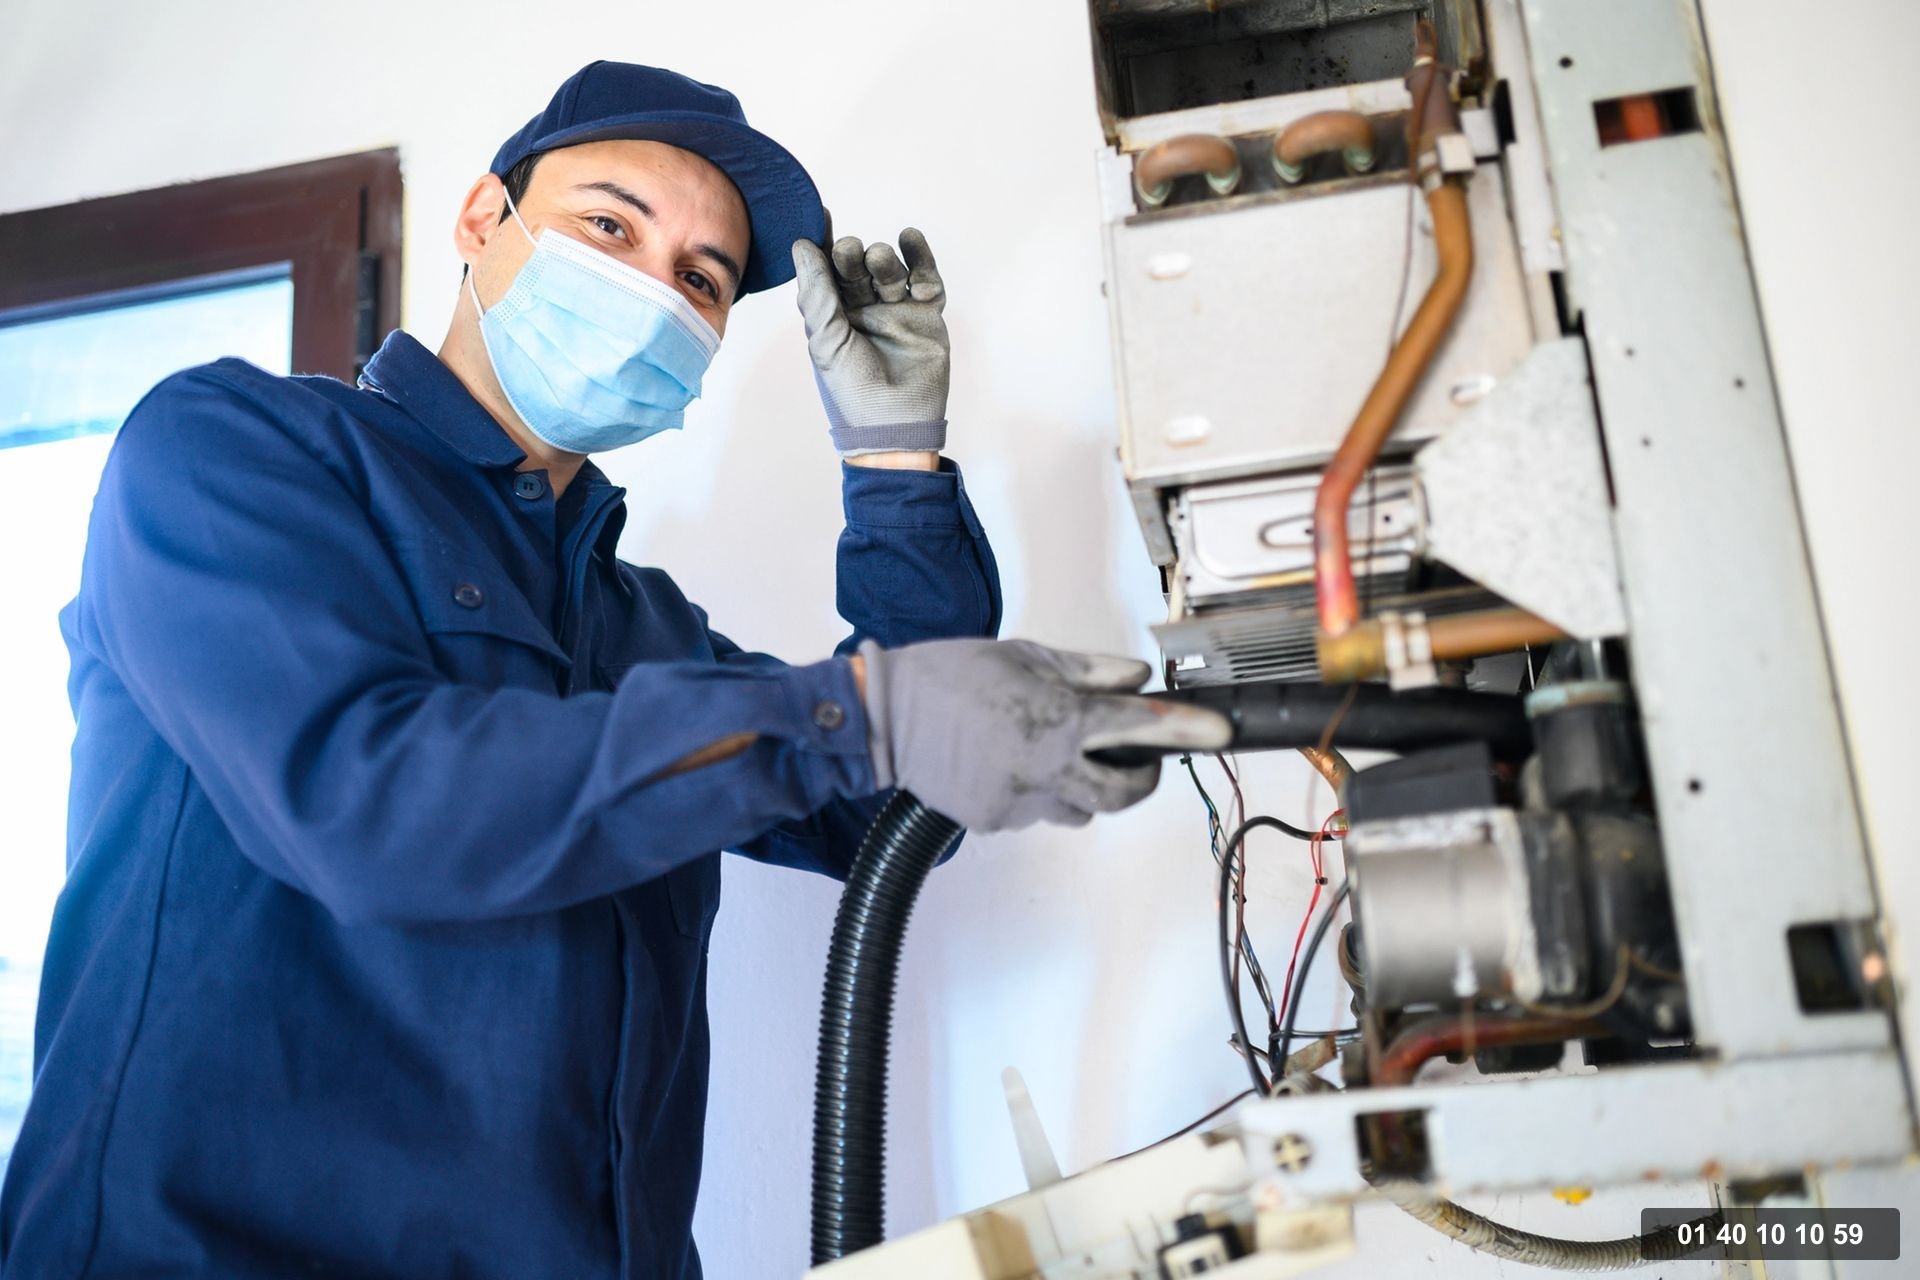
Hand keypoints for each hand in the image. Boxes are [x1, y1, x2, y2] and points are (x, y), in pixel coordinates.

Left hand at [792, 228, 949, 459]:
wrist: (895, 427)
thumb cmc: (853, 392)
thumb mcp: (826, 341)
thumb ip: (817, 293)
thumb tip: (801, 245)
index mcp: (834, 316)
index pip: (827, 271)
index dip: (823, 243)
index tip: (820, 215)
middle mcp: (865, 310)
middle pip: (858, 266)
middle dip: (853, 254)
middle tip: (851, 251)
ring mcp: (898, 311)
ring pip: (891, 269)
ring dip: (883, 258)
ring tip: (879, 261)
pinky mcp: (928, 316)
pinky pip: (926, 278)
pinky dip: (920, 258)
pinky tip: (910, 239)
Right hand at [857, 638, 1233, 831]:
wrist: (886, 716)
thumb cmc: (952, 676)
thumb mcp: (1028, 656)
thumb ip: (1089, 673)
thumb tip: (1137, 681)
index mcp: (1058, 719)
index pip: (1140, 728)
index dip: (1188, 730)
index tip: (1219, 731)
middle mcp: (1046, 766)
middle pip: (1124, 794)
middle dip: (1141, 778)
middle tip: (1135, 758)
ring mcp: (1021, 800)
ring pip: (1080, 808)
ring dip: (1083, 787)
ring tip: (1048, 752)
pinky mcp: (995, 820)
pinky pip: (1036, 812)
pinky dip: (1036, 792)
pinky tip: (1006, 763)